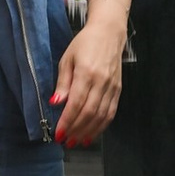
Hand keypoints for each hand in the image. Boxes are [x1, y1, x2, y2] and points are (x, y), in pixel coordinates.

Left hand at [50, 10, 127, 150]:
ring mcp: (112, 87)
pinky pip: (111, 112)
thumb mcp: (67, 59)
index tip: (58, 133)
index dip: (67, 121)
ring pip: (101, 116)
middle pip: (89, 113)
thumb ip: (63, 82)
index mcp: (86, 72)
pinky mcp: (118, 90)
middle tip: (66, 141)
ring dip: (88, 132)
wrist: (109, 33)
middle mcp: (101, 81)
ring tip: (77, 142)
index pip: (76, 103)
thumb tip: (56, 102)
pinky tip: (92, 134)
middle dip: (76, 130)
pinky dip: (101, 126)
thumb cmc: (85, 44)